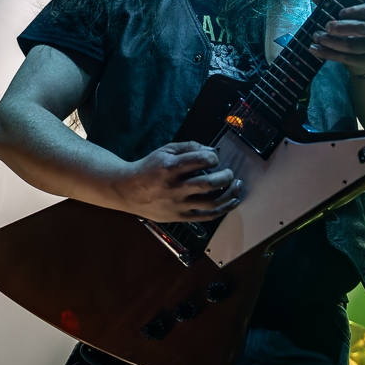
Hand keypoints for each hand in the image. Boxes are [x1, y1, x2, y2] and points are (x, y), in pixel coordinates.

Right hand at [115, 141, 242, 222]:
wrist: (127, 191)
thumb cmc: (148, 168)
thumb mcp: (165, 151)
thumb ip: (188, 147)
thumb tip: (212, 150)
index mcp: (170, 167)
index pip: (201, 160)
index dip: (214, 158)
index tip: (215, 159)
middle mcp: (175, 187)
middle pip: (209, 184)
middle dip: (225, 176)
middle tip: (230, 173)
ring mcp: (178, 205)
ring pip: (211, 202)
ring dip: (229, 194)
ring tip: (237, 186)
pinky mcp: (179, 217)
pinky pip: (206, 216)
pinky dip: (223, 210)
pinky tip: (233, 202)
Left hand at [308, 0, 364, 75]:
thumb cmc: (354, 22)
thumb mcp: (346, 10)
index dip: (355, 11)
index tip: (340, 13)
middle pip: (362, 29)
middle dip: (342, 28)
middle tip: (326, 26)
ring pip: (352, 46)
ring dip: (331, 43)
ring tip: (316, 38)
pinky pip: (346, 59)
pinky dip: (328, 54)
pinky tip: (315, 50)